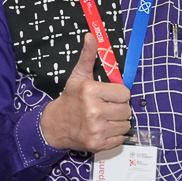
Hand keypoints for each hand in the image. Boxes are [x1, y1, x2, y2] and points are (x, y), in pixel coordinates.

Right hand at [39, 33, 133, 152]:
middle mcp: (94, 111)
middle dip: (118, 108)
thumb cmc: (70, 99)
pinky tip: (102, 129)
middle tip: (105, 107)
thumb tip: (91, 36)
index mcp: (91, 91)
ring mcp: (96, 129)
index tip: (108, 96)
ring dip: (117, 122)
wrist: (54, 125)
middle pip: (127, 110)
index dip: (118, 94)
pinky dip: (114, 135)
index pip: (125, 93)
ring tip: (103, 118)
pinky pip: (120, 139)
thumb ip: (88, 56)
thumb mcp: (78, 76)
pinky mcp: (97, 144)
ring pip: (125, 125)